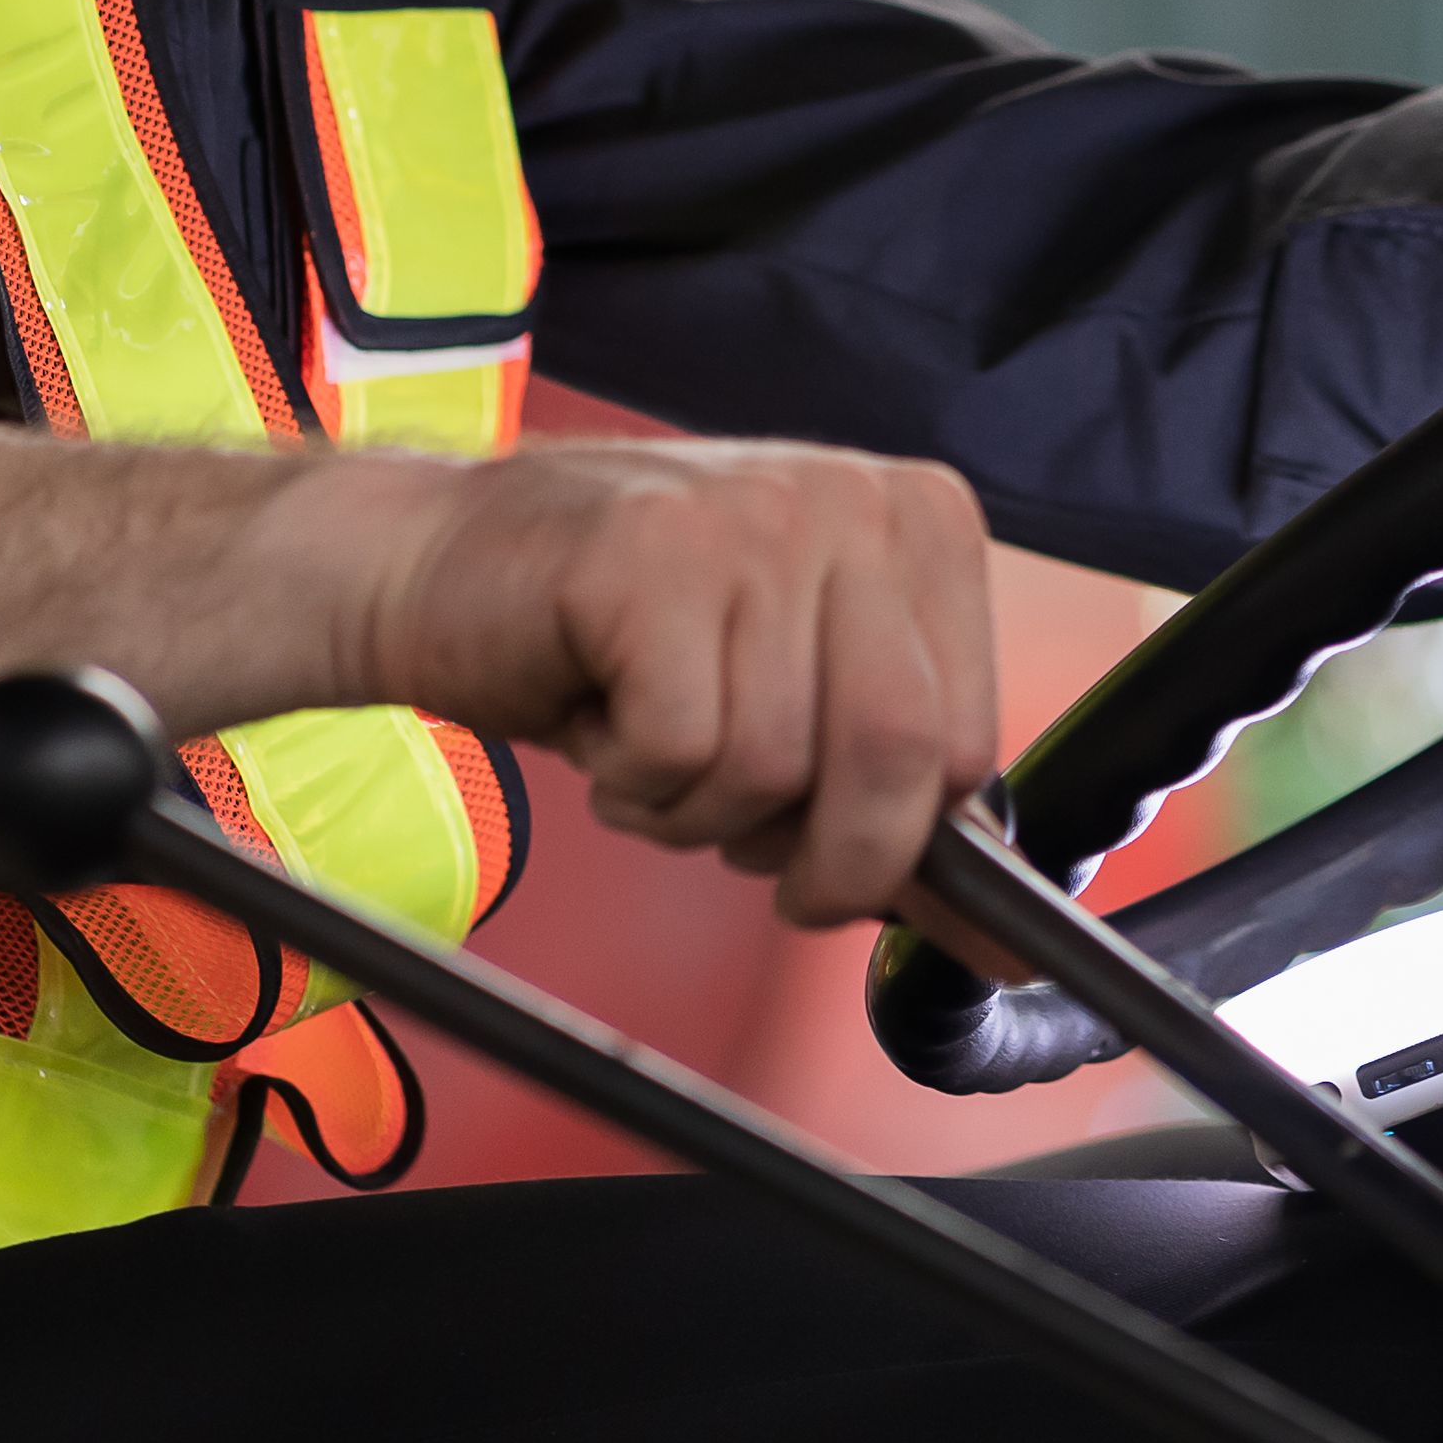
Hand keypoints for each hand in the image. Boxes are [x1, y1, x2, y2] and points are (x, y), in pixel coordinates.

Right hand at [344, 432, 1001, 927]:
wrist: (438, 563)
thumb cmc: (623, 642)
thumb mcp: (793, 697)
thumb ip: (900, 801)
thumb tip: (1005, 941)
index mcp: (919, 521)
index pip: (969, 739)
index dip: (895, 842)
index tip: (830, 861)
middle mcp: (851, 500)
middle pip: (896, 755)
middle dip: (822, 857)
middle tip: (743, 846)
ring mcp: (752, 516)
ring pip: (775, 764)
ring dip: (698, 808)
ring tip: (651, 741)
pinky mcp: (651, 554)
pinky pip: (681, 748)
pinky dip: (633, 780)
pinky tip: (605, 718)